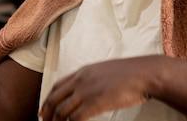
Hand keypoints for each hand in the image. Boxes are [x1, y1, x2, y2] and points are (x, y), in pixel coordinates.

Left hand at [38, 57, 153, 120]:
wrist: (143, 74)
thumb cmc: (130, 74)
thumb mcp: (105, 71)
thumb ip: (93, 79)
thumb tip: (89, 90)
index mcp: (83, 71)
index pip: (57, 86)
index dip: (48, 99)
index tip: (43, 109)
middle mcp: (80, 80)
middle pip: (54, 98)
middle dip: (46, 113)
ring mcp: (86, 91)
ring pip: (62, 110)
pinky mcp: (94, 102)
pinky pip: (75, 118)